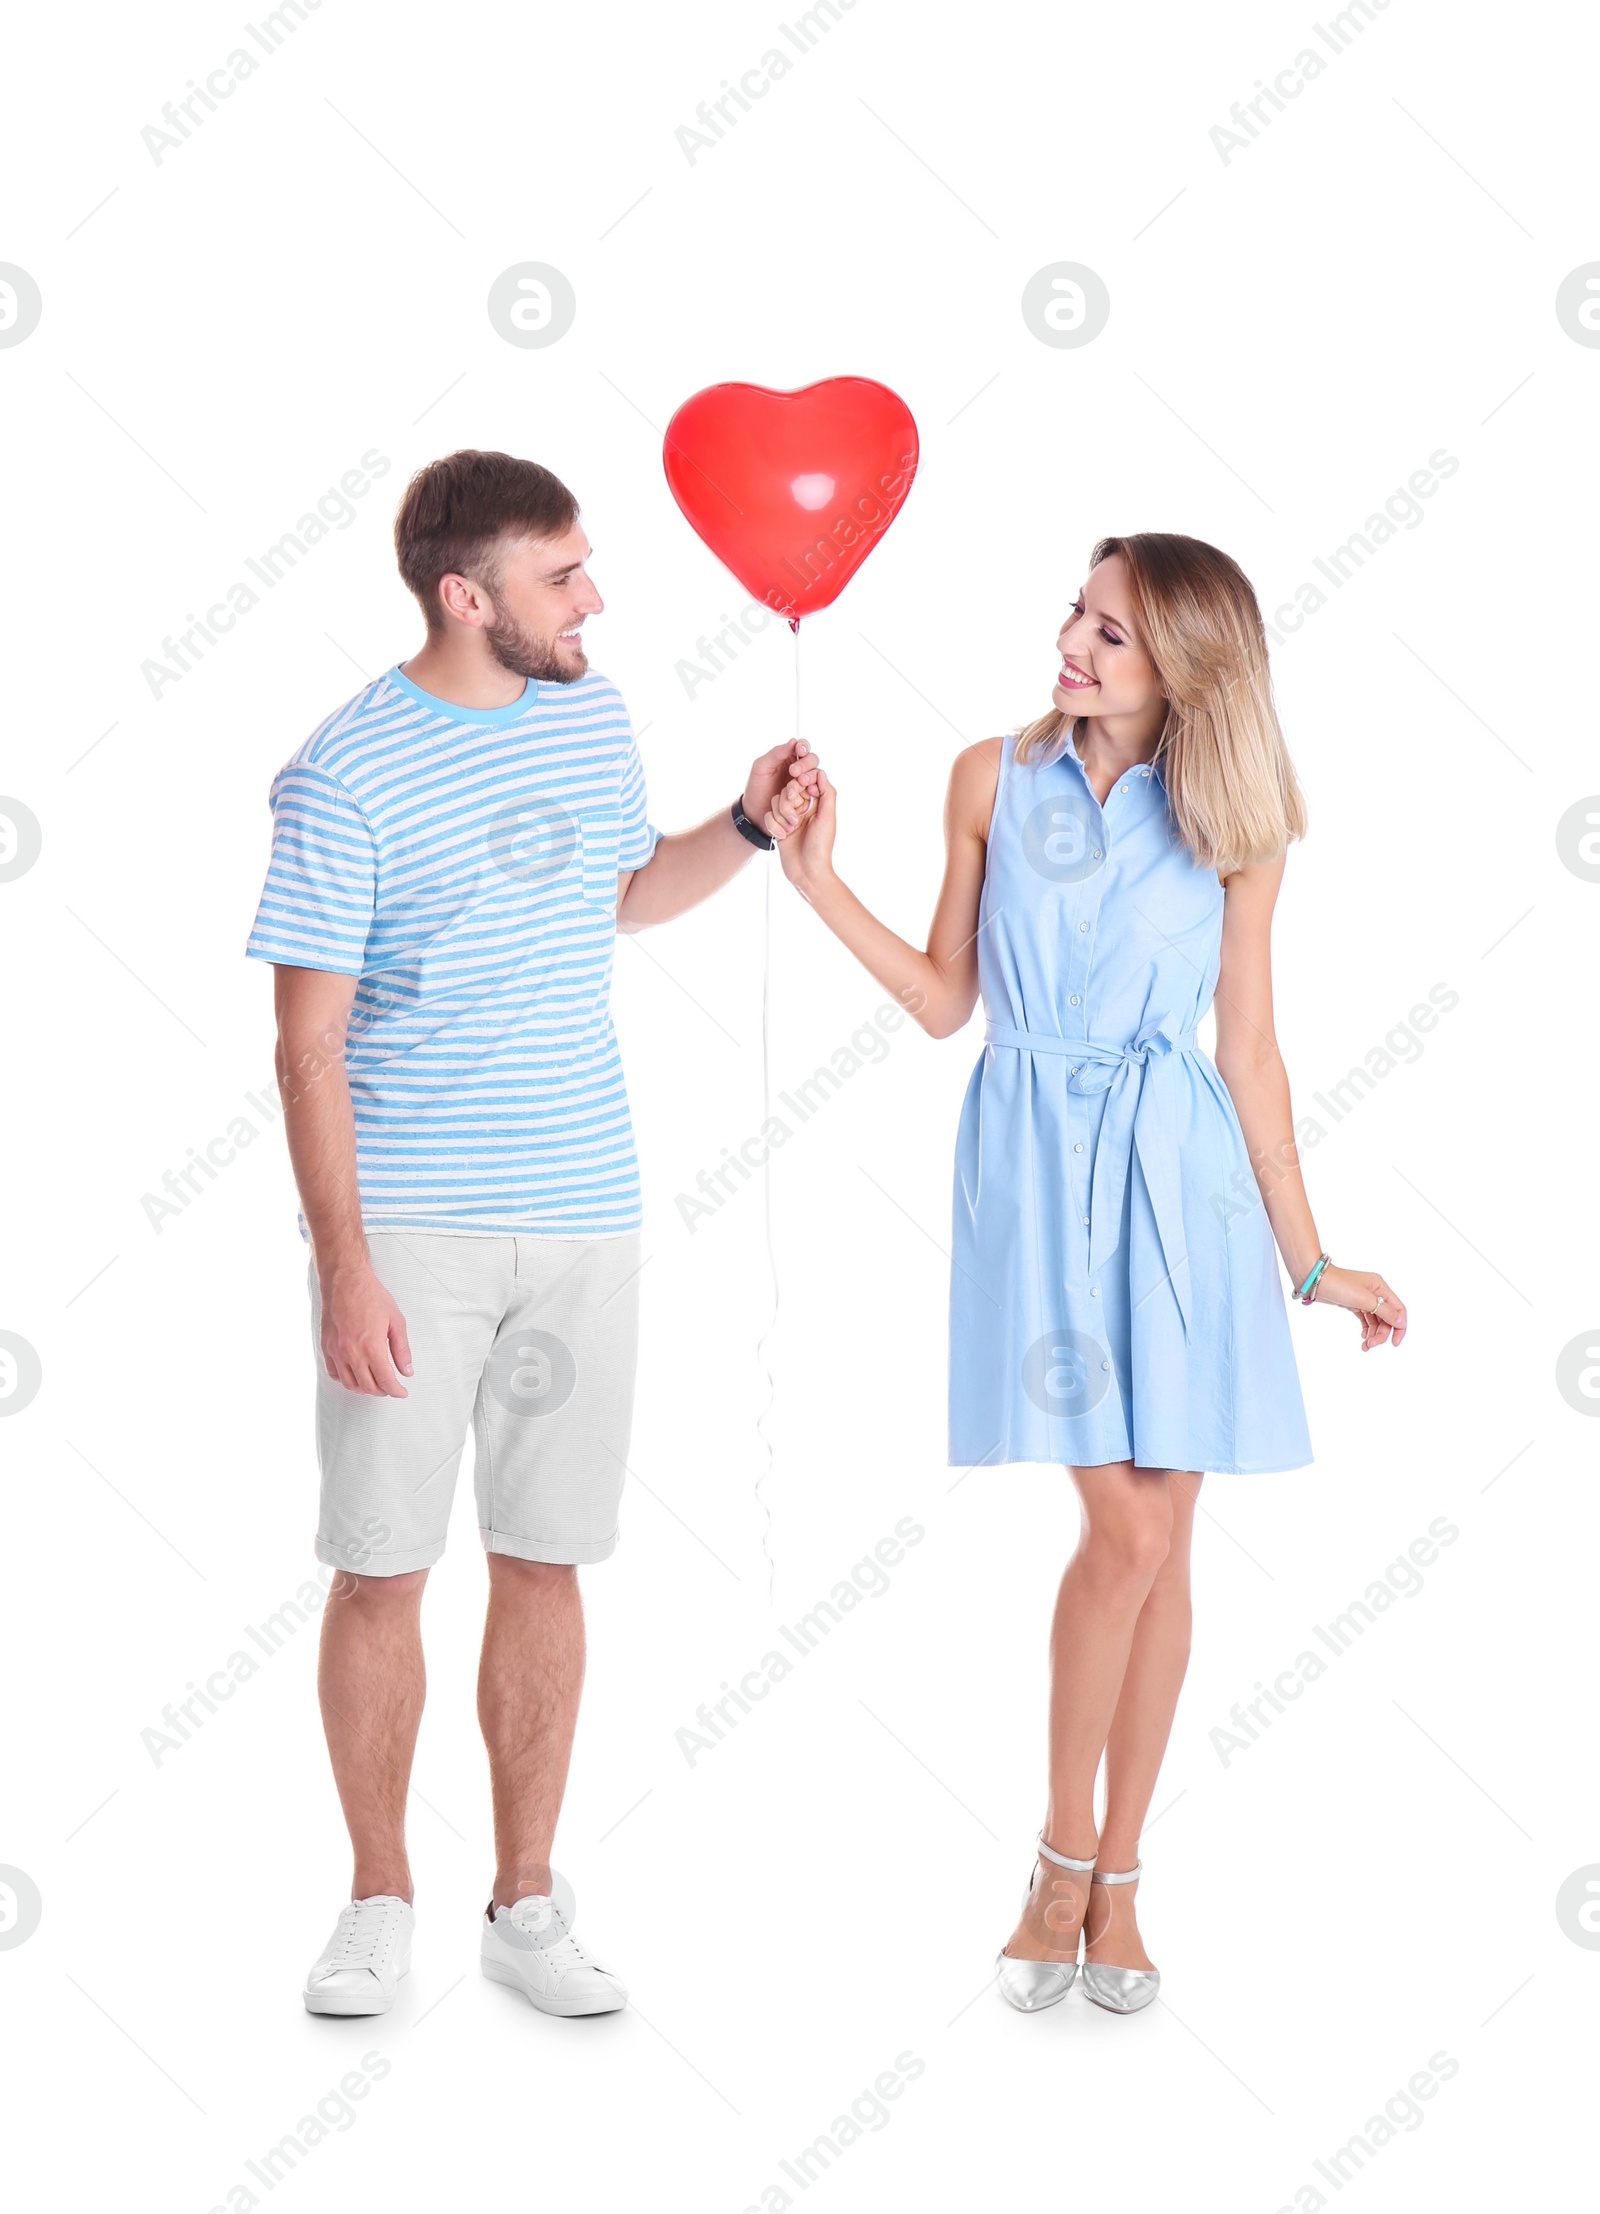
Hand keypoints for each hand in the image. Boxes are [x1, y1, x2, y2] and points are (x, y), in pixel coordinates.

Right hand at [319, 1262, 413, 1395]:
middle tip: (390, 1387)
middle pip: (368, 1386)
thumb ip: (401, 1349)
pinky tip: (354, 1375)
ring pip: (349, 1383)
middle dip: (382, 1391)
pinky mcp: (326, 1347)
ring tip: (374, 1384)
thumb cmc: (371, 1297)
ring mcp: (336, 1351)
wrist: (346, 1281)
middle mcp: (352, 1353)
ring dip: (364, 1388)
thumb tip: (407, 1371)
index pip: (385, 1381)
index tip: (401, 1392)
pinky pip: (333, 1373)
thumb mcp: (396, 1321)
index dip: (396, 1391)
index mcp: (371, 1347)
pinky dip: (345, 1380)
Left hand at [742, 738, 820, 828]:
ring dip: (810, 776)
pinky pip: (816, 789)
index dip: (803, 746)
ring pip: (815, 774)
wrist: (755, 813)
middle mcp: (799, 768)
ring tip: (800, 782)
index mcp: (788, 757)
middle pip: (811, 759)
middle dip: (805, 764)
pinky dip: (814, 788)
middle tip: (794, 772)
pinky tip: (809, 791)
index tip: (799, 751)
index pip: (801, 746)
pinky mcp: (807, 796)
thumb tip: (793, 741)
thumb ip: (777, 753)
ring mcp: (804, 782)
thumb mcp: (762, 767)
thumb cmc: (756, 788)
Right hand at [773, 765, 836, 894]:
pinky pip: (769, 815)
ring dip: (782, 815)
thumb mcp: (827, 817)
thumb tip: (820, 772)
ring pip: (777, 801)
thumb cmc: (820, 846)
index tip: (801, 786)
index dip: (801, 782)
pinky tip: (783, 836)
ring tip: (790, 830)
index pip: (805, 781)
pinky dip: (774, 825)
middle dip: (789, 801)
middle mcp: (803, 808)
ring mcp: (789, 817)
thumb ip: (827, 793)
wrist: (807, 872)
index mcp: (817, 803)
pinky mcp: (778, 826)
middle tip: (795, 817)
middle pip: (788, 789)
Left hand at [1309, 1263, 1406, 1350]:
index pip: (1399, 1310)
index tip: (1394, 1343)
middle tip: (1371, 1345)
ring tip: (1365, 1345)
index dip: (1400, 1327)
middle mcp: (1375, 1292)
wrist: (1315, 1281)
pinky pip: (1366, 1319)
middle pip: (1387, 1318)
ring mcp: (1364, 1299)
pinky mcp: (1354, 1304)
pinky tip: (1363, 1337)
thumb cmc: (1339, 1285)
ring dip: (1373, 1334)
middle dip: (1381, 1333)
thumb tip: (1400, 1322)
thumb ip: (1384, 1311)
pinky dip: (1367, 1329)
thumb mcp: (1364, 1299)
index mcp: (1381, 1287)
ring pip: (1376, 1320)